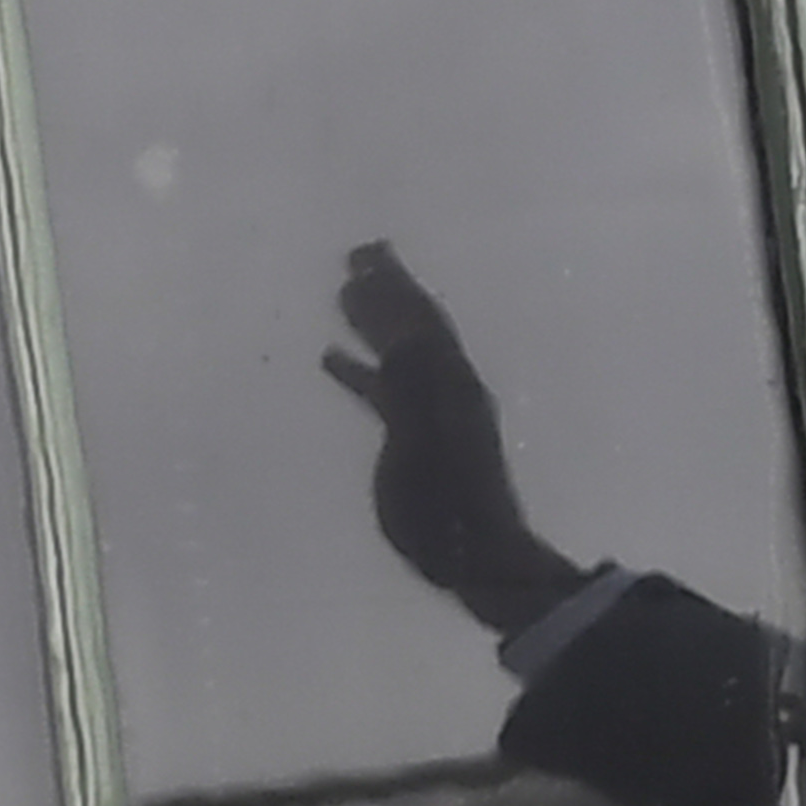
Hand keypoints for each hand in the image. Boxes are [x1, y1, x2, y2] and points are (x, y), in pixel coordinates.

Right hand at [318, 241, 586, 636]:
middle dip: (387, 290)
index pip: (419, 319)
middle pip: (413, 325)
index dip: (395, 286)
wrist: (474, 554)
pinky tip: (332, 358)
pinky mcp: (412, 437)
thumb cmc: (447, 504)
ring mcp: (430, 411)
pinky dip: (361, 368)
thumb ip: (412, 390)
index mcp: (451, 381)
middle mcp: (446, 385)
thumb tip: (398, 335)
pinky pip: (384, 389)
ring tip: (344, 291)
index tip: (368, 251)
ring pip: (398, 352)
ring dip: (373, 322)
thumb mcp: (427, 442)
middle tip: (357, 254)